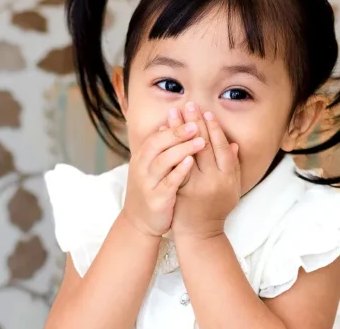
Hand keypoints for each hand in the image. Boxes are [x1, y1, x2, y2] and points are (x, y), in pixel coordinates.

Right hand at [122, 113, 205, 237]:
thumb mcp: (151, 167)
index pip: (157, 135)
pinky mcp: (156, 198)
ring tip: (201, 141)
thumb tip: (169, 124)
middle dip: (178, 132)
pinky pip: (169, 182)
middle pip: (158, 144)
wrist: (139, 222)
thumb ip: (160, 148)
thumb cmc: (150, 190)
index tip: (192, 117)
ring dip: (182, 149)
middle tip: (197, 124)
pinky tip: (191, 162)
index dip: (174, 126)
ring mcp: (147, 183)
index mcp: (142, 157)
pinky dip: (179, 171)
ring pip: (164, 161)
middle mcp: (141, 167)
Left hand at [171, 102, 240, 239]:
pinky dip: (168, 147)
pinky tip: (162, 133)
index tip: (206, 112)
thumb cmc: (217, 208)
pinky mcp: (179, 189)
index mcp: (227, 177)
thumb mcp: (232, 188)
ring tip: (173, 112)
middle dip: (194, 123)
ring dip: (178, 131)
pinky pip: (173, 164)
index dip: (213, 128)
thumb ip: (232, 166)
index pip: (220, 146)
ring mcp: (194, 185)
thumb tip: (233, 145)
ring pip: (185, 152)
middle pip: (202, 145)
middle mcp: (212, 180)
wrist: (200, 232)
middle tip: (188, 104)